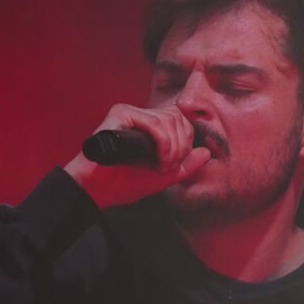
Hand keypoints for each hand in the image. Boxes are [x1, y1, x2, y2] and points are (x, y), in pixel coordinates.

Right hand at [64, 103, 212, 209]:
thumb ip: (184, 166)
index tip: (173, 166)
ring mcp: (130, 113)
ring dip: (172, 147)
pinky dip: (163, 143)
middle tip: (168, 167)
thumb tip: (206, 152)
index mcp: (149, 127)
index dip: (185, 142)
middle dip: (181, 146)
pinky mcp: (121, 114)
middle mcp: (140, 116)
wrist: (98, 191)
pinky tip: (157, 159)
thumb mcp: (162, 177)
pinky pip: (153, 122)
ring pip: (169, 119)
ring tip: (161, 166)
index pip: (181, 120)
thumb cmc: (122, 184)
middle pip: (178, 117)